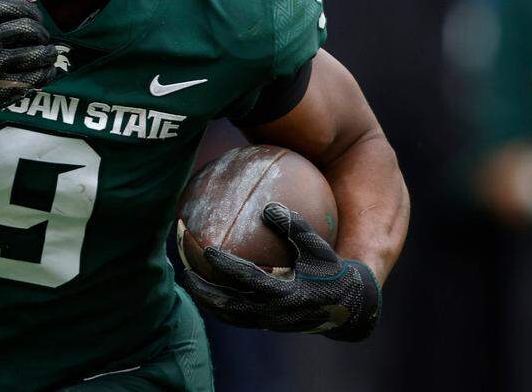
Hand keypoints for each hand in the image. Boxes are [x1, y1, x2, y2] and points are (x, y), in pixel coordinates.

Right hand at [0, 0, 58, 112]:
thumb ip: (1, 6)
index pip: (17, 7)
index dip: (33, 13)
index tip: (36, 19)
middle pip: (28, 29)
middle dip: (42, 33)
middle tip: (43, 39)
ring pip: (35, 53)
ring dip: (49, 53)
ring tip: (49, 53)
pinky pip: (34, 77)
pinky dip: (47, 72)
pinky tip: (48, 70)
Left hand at [181, 203, 380, 341]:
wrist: (347, 308)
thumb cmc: (331, 272)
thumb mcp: (318, 248)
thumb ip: (295, 227)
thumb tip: (268, 206)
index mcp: (287, 294)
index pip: (249, 281)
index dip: (227, 266)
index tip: (208, 250)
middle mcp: (274, 313)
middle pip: (229, 307)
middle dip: (204, 292)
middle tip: (184, 273)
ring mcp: (269, 322)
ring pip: (230, 316)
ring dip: (207, 301)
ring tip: (189, 282)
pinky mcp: (267, 324)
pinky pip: (237, 317)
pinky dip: (219, 304)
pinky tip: (208, 287)